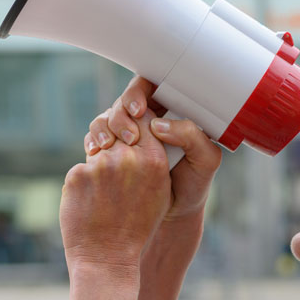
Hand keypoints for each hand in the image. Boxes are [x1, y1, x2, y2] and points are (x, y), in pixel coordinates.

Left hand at [61, 109, 170, 271]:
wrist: (107, 258)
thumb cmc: (136, 228)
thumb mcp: (159, 193)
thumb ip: (153, 161)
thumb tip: (140, 134)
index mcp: (154, 161)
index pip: (144, 121)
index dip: (136, 126)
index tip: (132, 134)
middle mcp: (128, 158)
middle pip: (118, 132)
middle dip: (115, 146)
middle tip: (115, 175)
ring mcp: (101, 165)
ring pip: (98, 150)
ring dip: (99, 167)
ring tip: (104, 197)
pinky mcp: (77, 174)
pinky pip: (80, 169)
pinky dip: (83, 183)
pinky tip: (89, 204)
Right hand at [84, 77, 221, 222]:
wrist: (173, 213)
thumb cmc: (194, 184)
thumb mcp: (206, 161)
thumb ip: (192, 138)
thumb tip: (159, 125)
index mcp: (171, 113)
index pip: (151, 87)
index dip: (139, 91)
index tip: (138, 110)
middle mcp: (147, 120)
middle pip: (125, 101)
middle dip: (121, 114)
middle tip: (129, 136)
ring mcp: (128, 134)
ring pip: (107, 117)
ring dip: (105, 127)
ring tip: (109, 146)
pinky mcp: (112, 150)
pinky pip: (96, 137)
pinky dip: (93, 141)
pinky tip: (96, 152)